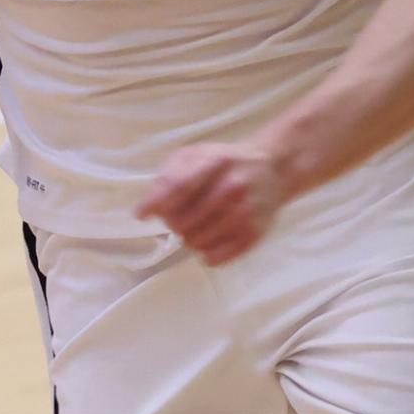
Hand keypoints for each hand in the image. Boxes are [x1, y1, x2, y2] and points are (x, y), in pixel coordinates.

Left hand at [136, 141, 288, 265]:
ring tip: (197, 224)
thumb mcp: (195, 156)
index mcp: (215, 162)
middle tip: (180, 215)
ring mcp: (245, 213)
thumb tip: (145, 211)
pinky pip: (214, 257)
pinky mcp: (253, 235)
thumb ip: (168, 178)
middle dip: (173, 221)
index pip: (179, 187)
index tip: (142, 215)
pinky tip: (210, 237)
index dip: (156, 204)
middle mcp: (232, 188)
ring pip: (196, 242)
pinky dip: (205, 252)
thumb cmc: (225, 162)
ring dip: (189, 237)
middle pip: (183, 221)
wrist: (271, 170)